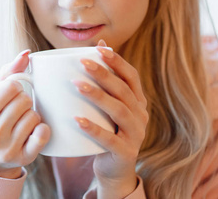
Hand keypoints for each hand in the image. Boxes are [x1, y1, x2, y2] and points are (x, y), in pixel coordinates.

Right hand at [0, 50, 50, 178]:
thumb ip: (7, 74)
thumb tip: (26, 53)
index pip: (10, 87)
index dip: (17, 87)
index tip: (14, 94)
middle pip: (24, 100)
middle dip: (25, 102)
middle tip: (18, 110)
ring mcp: (7, 148)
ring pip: (34, 116)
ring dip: (33, 116)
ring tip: (23, 122)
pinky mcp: (23, 159)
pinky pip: (43, 135)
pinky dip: (43, 130)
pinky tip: (35, 132)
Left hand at [73, 40, 147, 197]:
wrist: (114, 170)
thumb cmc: (107, 132)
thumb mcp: (108, 109)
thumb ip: (104, 85)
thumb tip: (94, 47)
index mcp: (137, 102)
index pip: (131, 77)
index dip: (117, 61)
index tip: (100, 48)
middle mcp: (140, 116)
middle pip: (124, 91)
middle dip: (104, 74)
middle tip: (83, 63)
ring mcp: (135, 135)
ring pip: (119, 111)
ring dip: (98, 96)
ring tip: (77, 85)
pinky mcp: (125, 152)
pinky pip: (110, 140)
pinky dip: (94, 129)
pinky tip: (78, 120)